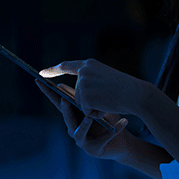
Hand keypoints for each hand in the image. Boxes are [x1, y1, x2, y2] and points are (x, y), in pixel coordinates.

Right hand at [35, 80, 131, 159]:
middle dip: (66, 109)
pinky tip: (124, 122)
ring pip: (79, 132)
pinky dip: (114, 129)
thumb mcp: (95, 107)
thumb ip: (82, 98)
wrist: (121, 141)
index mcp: (73, 116)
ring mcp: (82, 141)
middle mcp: (73, 129)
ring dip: (85, 124)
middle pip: (66, 118)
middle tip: (66, 100)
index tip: (38, 80)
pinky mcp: (93, 150)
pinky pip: (103, 138)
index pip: (58, 103)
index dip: (48, 93)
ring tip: (91, 116)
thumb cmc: (107, 122)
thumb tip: (62, 84)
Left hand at [39, 59, 154, 117]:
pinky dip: (97, 113)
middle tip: (106, 95)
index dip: (53, 70)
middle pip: (77, 93)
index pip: (67, 66)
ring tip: (109, 100)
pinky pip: (87, 112)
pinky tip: (107, 106)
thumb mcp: (106, 79)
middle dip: (89, 100)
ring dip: (94, 107)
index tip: (41, 73)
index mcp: (89, 65)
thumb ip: (90, 82)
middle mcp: (83, 73)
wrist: (136, 94)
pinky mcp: (84, 98)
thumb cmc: (126, 88)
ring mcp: (83, 85)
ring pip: (81, 104)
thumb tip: (75, 97)